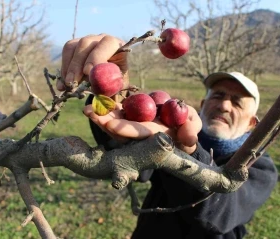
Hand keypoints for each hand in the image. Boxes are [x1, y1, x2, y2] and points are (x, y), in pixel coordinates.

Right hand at [58, 34, 128, 90]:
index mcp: (117, 45)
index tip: (88, 73)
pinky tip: (64, 84)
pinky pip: (66, 52)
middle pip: (85, 43)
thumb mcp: (117, 85)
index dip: (96, 57)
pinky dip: (64, 68)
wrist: (110, 80)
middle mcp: (101, 38)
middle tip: (73, 82)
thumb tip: (94, 87)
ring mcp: (87, 40)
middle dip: (77, 64)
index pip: (107, 43)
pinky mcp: (75, 45)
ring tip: (68, 85)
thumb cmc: (116, 82)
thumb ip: (109, 85)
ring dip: (68, 67)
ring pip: (72, 46)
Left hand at [83, 103, 201, 153]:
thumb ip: (191, 130)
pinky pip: (116, 111)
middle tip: (89, 112)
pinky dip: (106, 106)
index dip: (127, 130)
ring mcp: (133, 125)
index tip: (112, 125)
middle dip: (104, 122)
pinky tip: (95, 97)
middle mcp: (140, 134)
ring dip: (101, 114)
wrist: (178, 125)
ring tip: (87, 107)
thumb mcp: (192, 127)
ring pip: (114, 121)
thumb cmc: (187, 127)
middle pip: (119, 129)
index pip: (140, 134)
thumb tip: (189, 138)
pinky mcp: (130, 116)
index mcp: (155, 137)